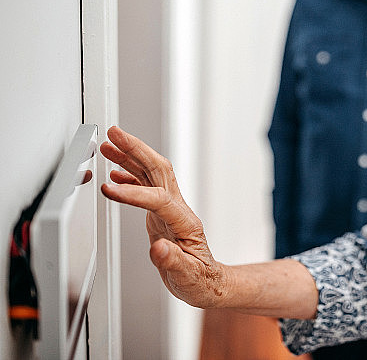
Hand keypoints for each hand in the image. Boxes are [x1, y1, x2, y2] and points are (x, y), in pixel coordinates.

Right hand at [100, 126, 226, 308]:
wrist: (207, 282)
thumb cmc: (200, 280)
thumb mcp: (188, 276)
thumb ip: (174, 262)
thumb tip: (160, 250)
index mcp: (185, 222)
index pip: (159, 199)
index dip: (133, 193)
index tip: (109, 188)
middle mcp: (178, 210)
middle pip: (158, 170)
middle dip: (136, 149)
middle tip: (114, 133)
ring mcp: (170, 209)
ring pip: (151, 173)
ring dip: (130, 156)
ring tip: (108, 144)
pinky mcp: (162, 213)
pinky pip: (146, 187)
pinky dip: (130, 176)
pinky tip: (116, 172)